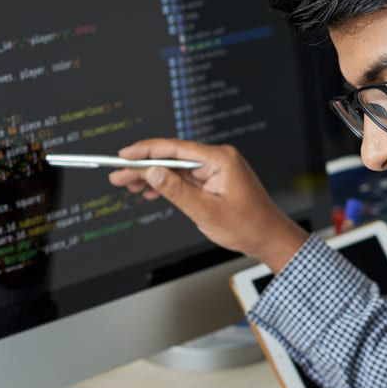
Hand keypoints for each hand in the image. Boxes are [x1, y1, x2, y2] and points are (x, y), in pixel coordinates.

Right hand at [108, 139, 306, 272]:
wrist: (268, 238)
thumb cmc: (247, 226)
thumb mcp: (206, 211)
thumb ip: (177, 191)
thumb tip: (153, 173)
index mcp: (220, 159)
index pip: (175, 149)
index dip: (146, 150)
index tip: (124, 155)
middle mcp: (218, 159)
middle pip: (172, 158)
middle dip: (143, 167)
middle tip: (118, 175)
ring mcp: (216, 169)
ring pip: (175, 169)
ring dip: (152, 178)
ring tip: (127, 186)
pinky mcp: (214, 180)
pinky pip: (185, 178)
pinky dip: (167, 185)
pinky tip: (149, 192)